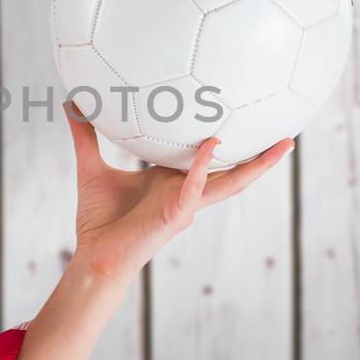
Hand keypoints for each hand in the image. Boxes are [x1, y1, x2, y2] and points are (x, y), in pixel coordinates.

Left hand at [62, 100, 293, 284]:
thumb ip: (85, 135)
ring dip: (256, 165)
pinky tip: (213, 144)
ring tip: (280, 144)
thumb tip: (71, 103)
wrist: (93, 256)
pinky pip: (193, 187)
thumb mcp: (92, 167)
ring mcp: (185, 206)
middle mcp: (186, 194)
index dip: (231, 143)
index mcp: (173, 182)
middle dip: (262, 157)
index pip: (209, 160)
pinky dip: (202, 166)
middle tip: (288, 135)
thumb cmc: (98, 219)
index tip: (247, 117)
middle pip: (234, 172)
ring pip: (229, 183)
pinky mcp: (175, 216)